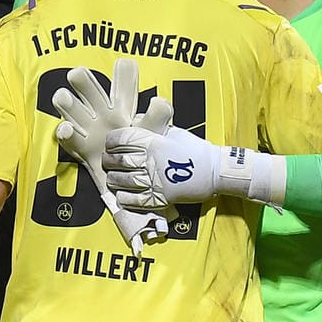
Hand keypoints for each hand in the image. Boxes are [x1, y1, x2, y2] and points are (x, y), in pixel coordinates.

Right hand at [51, 59, 174, 252]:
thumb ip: (159, 117)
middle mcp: (102, 111)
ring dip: (66, 101)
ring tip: (76, 109)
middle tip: (83, 85)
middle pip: (82, 81)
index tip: (125, 68)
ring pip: (65, 102)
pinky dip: (64, 130)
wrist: (136, 187)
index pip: (122, 77)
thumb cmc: (146, 158)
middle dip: (79, 77)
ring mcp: (87, 128)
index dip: (123, 70)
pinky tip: (69, 130)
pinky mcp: (79, 148)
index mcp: (124, 105)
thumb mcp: (155, 135)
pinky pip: (64, 133)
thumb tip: (157, 100)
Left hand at [99, 124, 223, 208]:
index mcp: (154, 142)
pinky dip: (124, 198)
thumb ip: (153, 128)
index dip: (111, 141)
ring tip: (112, 178)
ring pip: (123, 181)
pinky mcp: (160, 198)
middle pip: (118, 160)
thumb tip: (134, 121)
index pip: (122, 139)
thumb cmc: (195, 150)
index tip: (109, 144)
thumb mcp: (174, 132)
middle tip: (106, 161)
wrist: (215, 171)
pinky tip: (121, 195)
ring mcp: (155, 181)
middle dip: (108, 161)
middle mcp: (151, 161)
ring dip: (113, 180)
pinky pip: (134, 200)